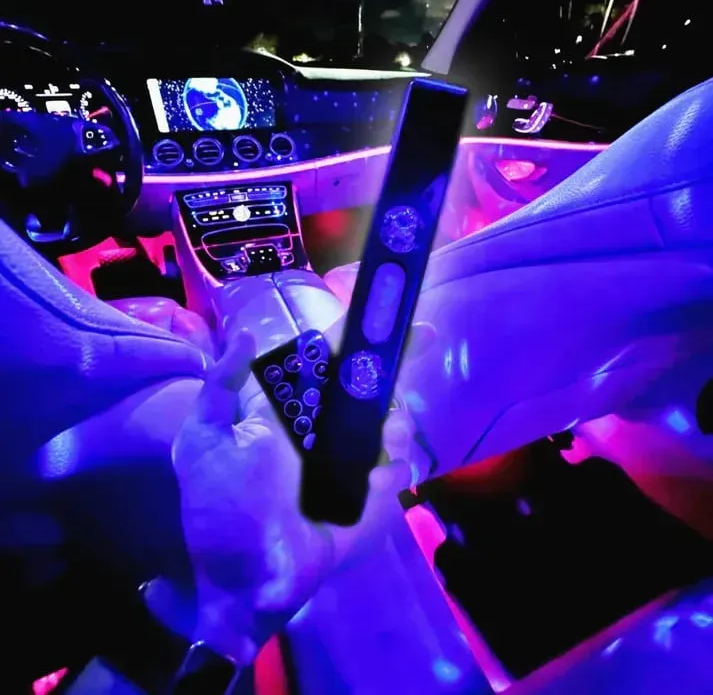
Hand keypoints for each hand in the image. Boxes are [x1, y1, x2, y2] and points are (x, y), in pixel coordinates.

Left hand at [164, 329, 416, 665]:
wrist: (245, 579)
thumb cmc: (221, 509)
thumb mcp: (203, 441)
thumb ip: (221, 386)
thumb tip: (246, 333)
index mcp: (291, 410)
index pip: (329, 360)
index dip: (360, 335)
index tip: (394, 315)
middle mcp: (325, 428)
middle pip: (373, 386)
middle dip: (398, 369)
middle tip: (416, 363)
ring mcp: (350, 462)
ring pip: (392, 421)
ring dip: (394, 422)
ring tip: (380, 439)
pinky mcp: (369, 497)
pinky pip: (397, 469)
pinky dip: (393, 467)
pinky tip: (373, 481)